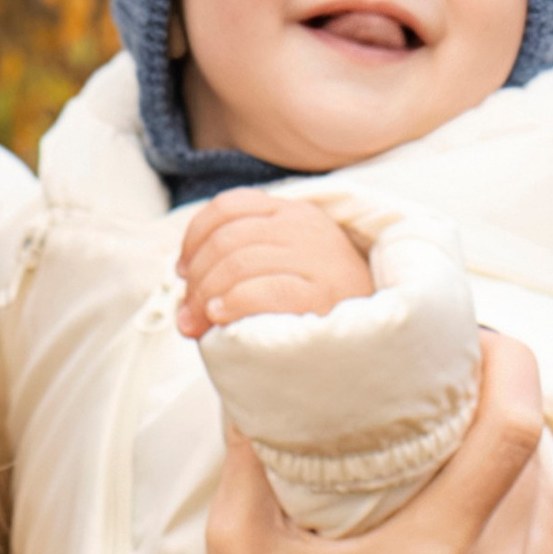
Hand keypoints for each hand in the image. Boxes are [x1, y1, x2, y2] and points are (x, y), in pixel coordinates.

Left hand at [178, 191, 373, 337]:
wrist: (370, 347)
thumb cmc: (314, 312)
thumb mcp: (278, 272)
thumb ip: (235, 268)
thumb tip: (182, 294)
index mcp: (293, 213)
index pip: (228, 206)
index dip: (193, 238)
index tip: (181, 272)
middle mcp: (307, 228)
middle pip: (227, 239)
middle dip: (195, 278)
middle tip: (187, 314)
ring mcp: (319, 259)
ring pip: (238, 262)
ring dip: (205, 295)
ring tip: (198, 323)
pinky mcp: (324, 295)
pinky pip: (263, 290)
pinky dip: (231, 302)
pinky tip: (220, 317)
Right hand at [202, 332, 552, 553]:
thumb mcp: (237, 548)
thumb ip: (249, 455)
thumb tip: (253, 374)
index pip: (513, 431)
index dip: (513, 368)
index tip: (483, 340)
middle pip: (535, 462)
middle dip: (506, 408)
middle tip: (460, 380)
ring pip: (548, 511)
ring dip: (517, 466)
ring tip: (468, 442)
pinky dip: (520, 524)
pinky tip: (477, 513)